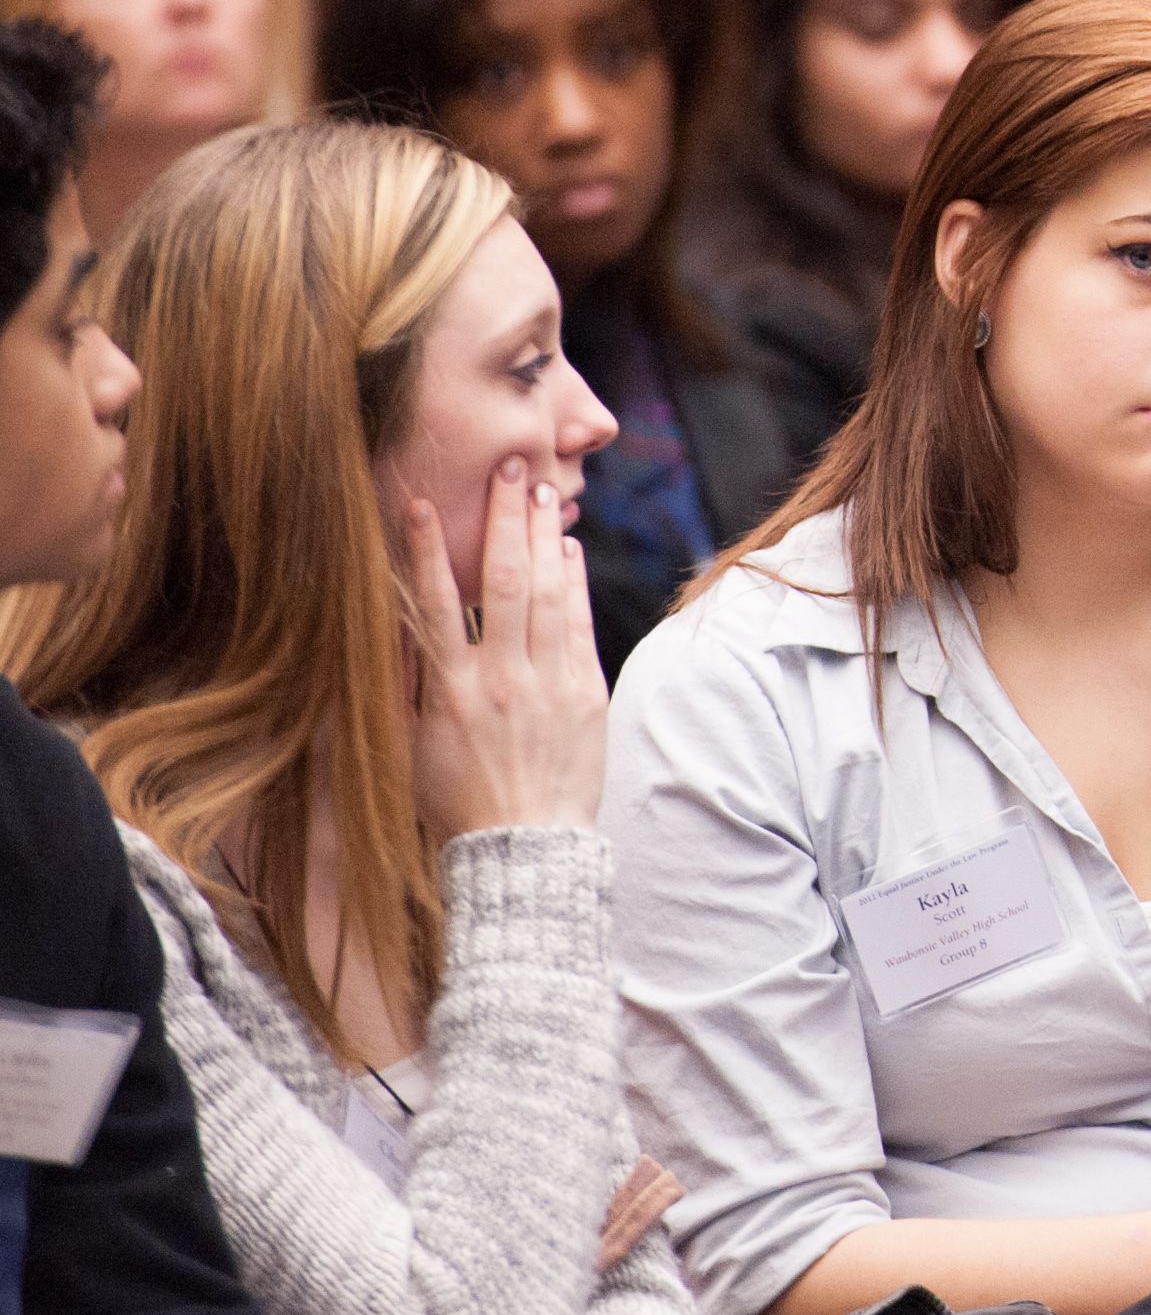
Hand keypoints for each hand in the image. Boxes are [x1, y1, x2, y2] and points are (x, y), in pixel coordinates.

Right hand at [403, 459, 609, 836]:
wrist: (523, 849)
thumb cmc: (457, 801)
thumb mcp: (411, 745)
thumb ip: (408, 683)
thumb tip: (398, 625)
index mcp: (449, 693)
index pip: (434, 605)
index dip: (428, 550)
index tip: (423, 503)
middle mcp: (500, 680)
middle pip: (503, 581)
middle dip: (505, 518)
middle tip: (510, 465)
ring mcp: (548, 684)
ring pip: (547, 593)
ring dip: (543, 536)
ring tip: (541, 489)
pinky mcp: (587, 693)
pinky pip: (579, 624)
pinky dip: (573, 582)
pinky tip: (566, 549)